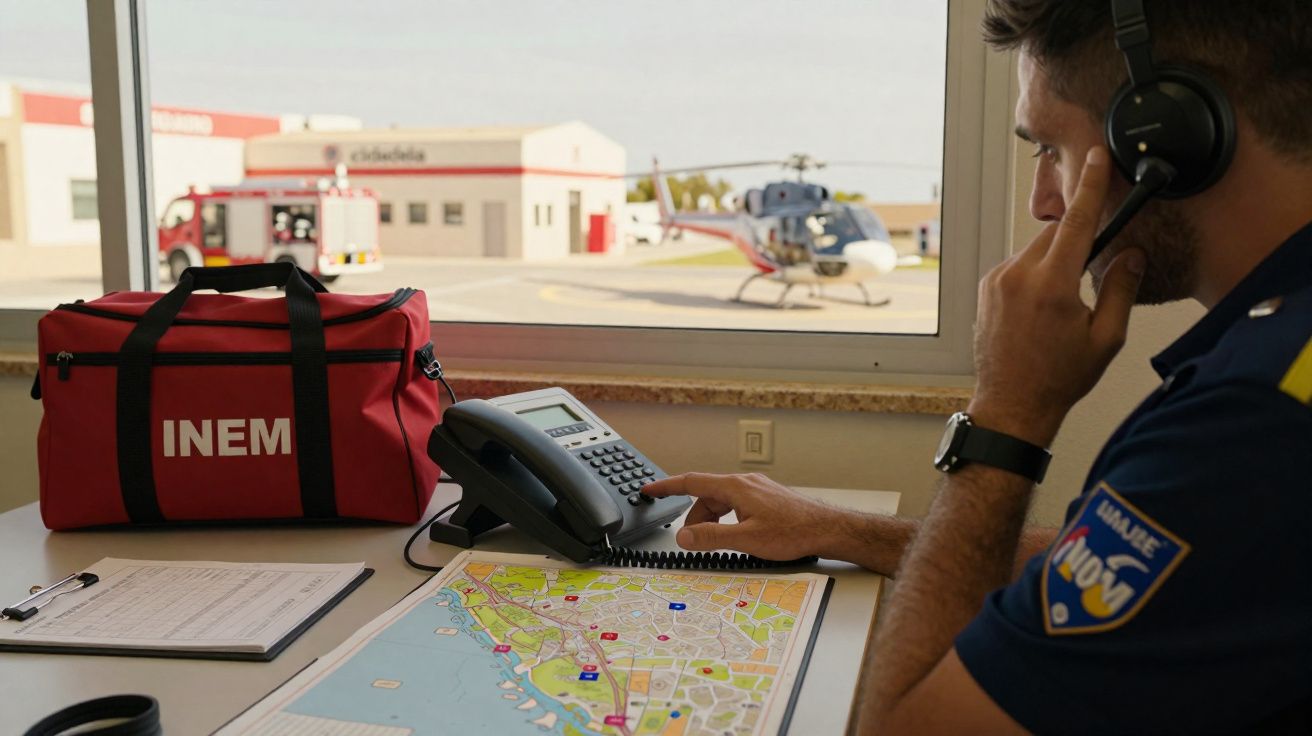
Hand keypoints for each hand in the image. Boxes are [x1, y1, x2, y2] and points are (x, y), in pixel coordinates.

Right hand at [642, 472, 838, 559]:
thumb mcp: (747, 540)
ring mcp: (756, 489)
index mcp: (734, 487)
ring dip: (712, 521)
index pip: (691, 482)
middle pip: (705, 496)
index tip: (648, 490)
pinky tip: (738, 536)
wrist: (827, 528)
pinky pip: (735, 505)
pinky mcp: (765, 497)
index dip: (666, 487)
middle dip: (694, 519)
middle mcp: (743, 483)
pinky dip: (727, 519)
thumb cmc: (793, 532)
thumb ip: (712, 538)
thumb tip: (683, 537)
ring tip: (719, 543)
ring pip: (721, 502)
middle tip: (693, 543)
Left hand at [971, 146, 1144, 446]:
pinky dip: (1034, 276)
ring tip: (1061, 308)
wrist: (1011, 405)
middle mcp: (1018, 276)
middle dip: (1077, 245)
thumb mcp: (1105, 338)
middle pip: (1056, 236)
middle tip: (1088, 279)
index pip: (1076, 221)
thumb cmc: (1058, 377)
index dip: (1089, 186)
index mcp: (1052, 285)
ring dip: (1055, 264)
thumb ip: (1120, 288)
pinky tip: (1040, 311)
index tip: (1095, 156)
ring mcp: (996, 281)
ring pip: (1036, 251)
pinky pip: (1018, 267)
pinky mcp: (985, 289)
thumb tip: (1130, 253)